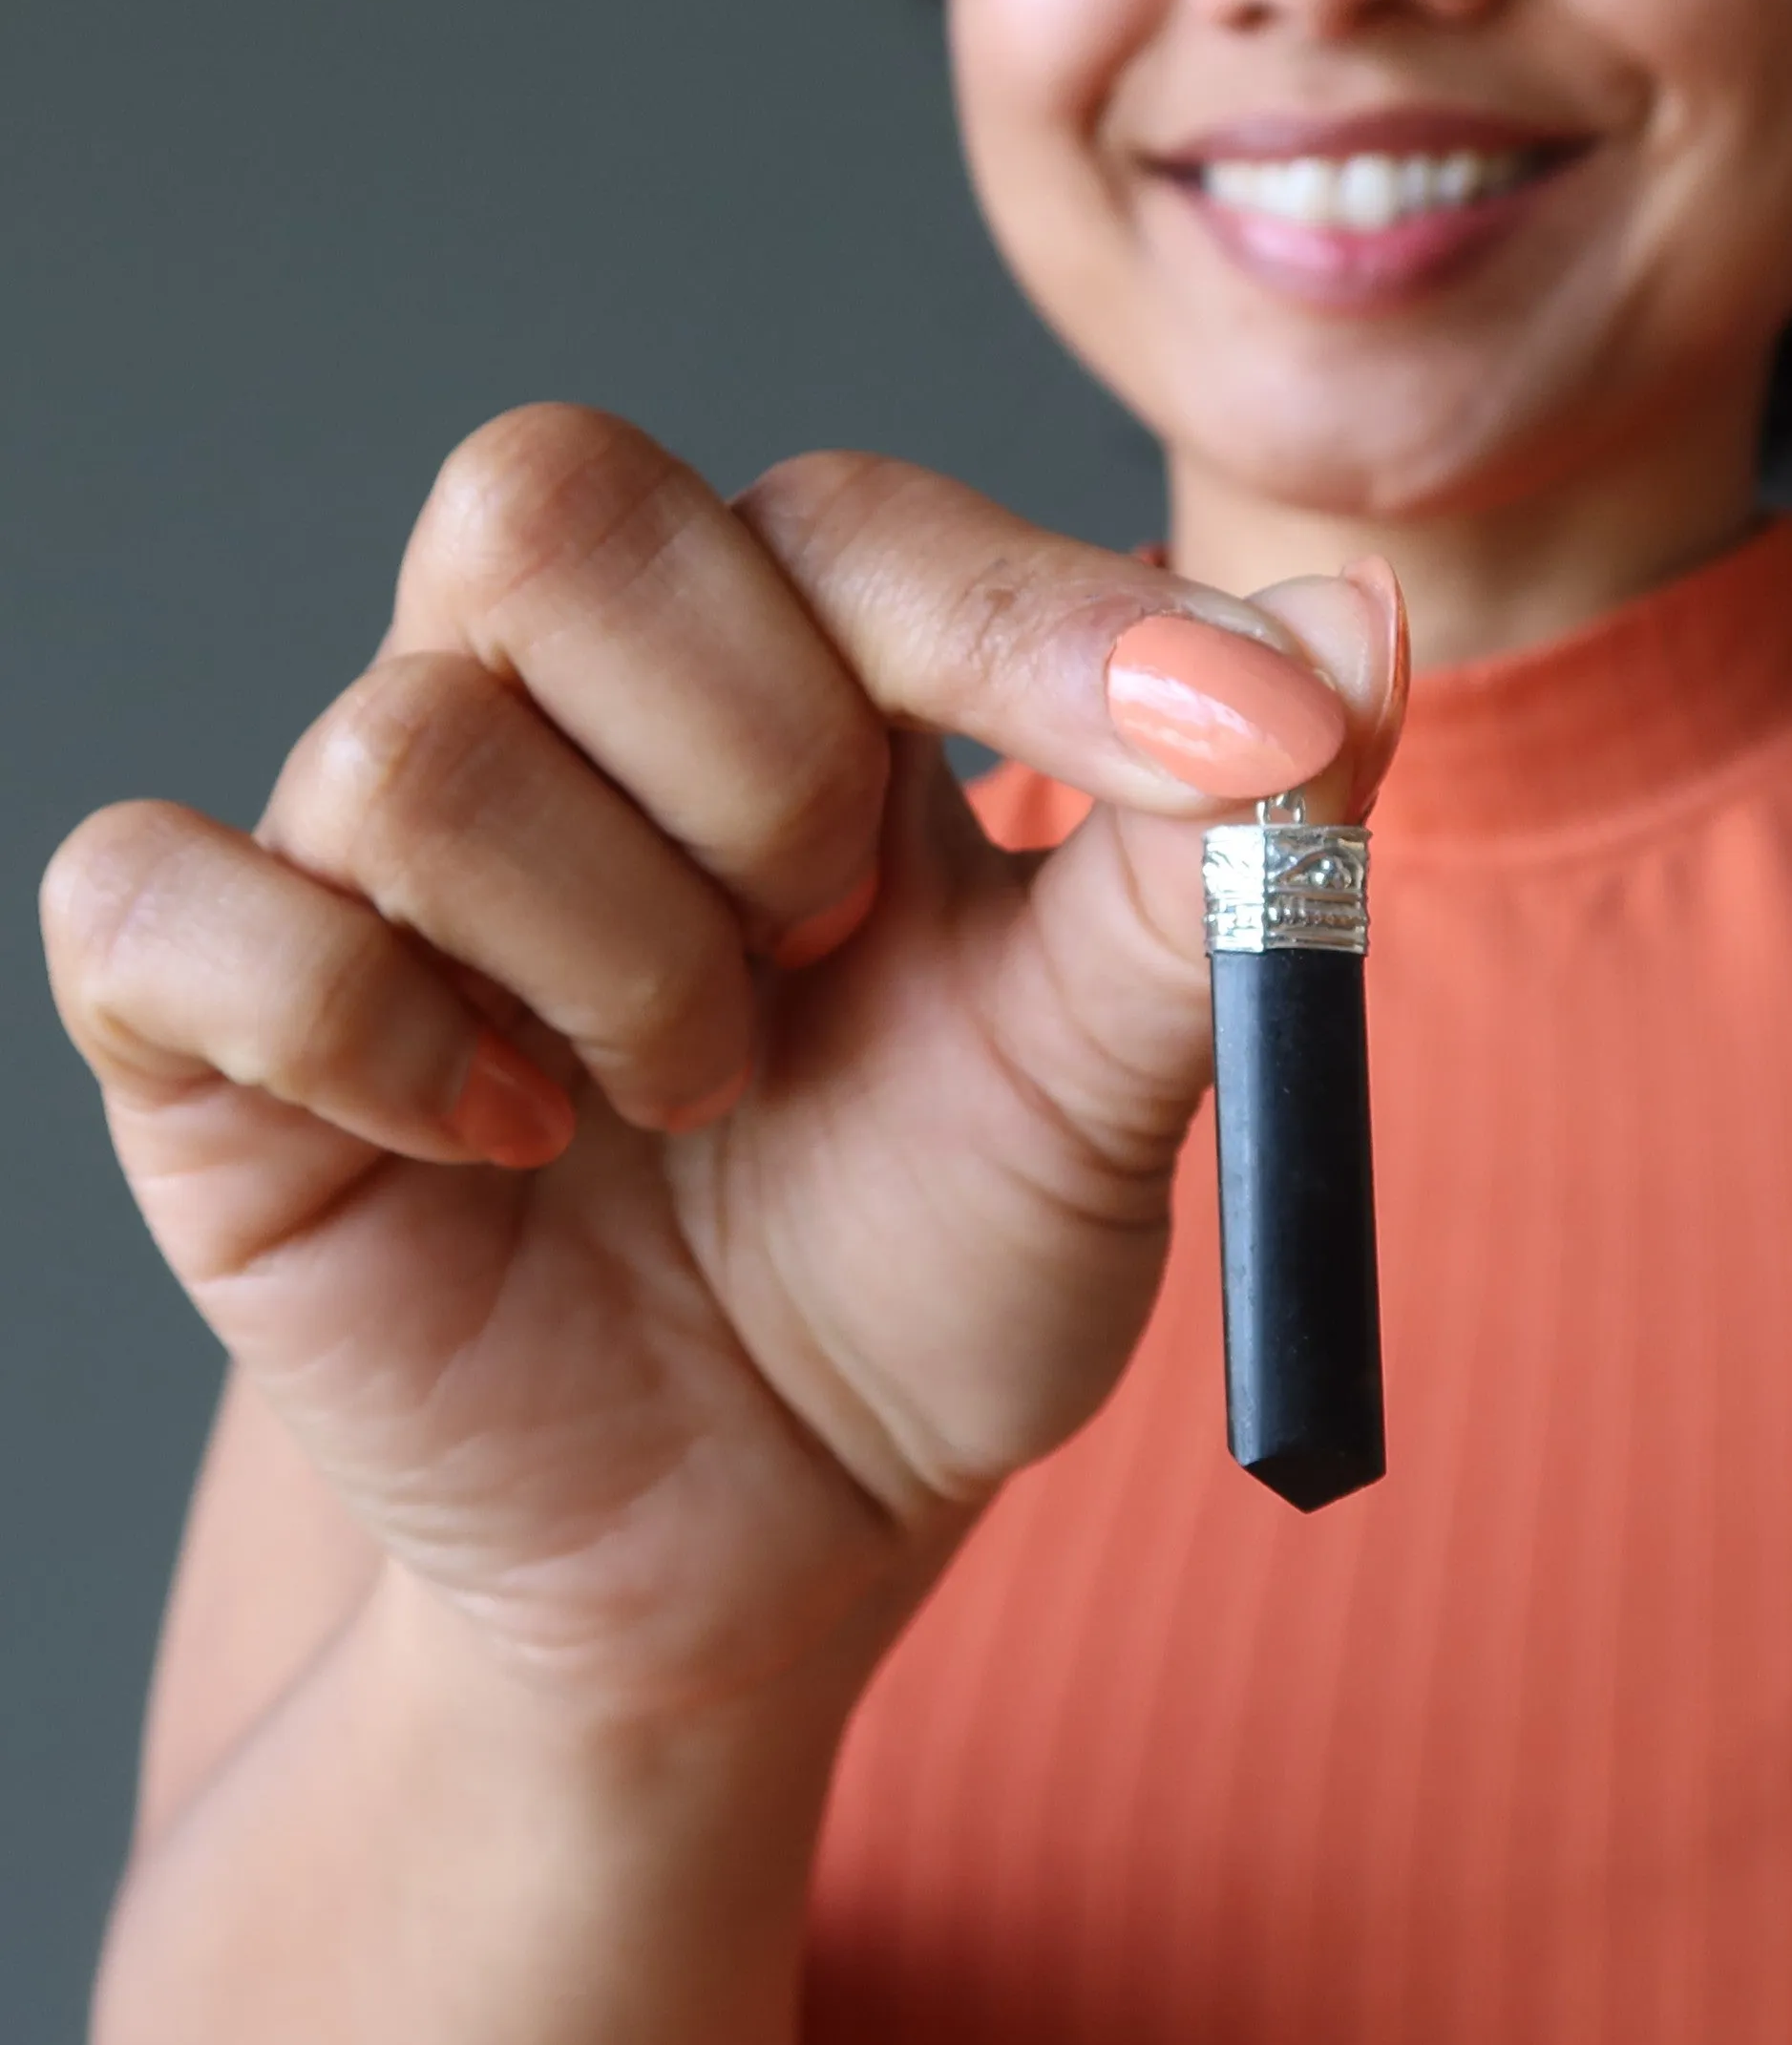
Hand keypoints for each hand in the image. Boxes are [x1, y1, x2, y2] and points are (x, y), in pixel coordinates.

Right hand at [42, 406, 1403, 1722]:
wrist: (768, 1535)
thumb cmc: (933, 1288)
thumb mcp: (1103, 1090)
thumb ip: (1212, 870)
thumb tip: (1364, 622)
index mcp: (786, 696)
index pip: (850, 524)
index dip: (1035, 626)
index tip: (1241, 764)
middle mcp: (558, 727)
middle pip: (548, 509)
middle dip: (748, 776)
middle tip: (825, 960)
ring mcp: (367, 872)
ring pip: (412, 750)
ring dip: (617, 967)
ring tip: (692, 1106)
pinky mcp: (212, 1034)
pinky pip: (176, 908)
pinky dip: (368, 1032)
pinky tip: (505, 1144)